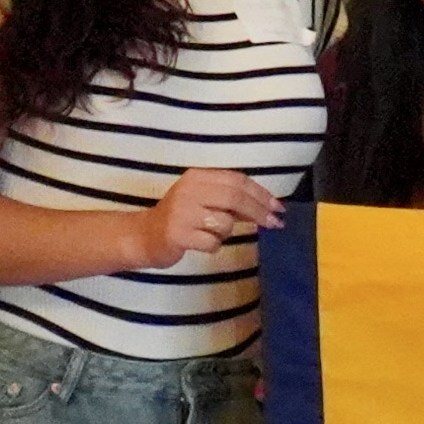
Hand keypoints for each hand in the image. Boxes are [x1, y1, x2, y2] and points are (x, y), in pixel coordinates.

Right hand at [136, 166, 280, 267]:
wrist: (145, 236)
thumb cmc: (181, 218)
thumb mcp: (205, 201)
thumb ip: (232, 202)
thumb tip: (267, 208)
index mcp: (198, 177)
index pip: (237, 180)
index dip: (261, 194)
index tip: (278, 207)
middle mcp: (189, 190)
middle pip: (235, 198)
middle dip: (259, 212)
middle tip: (275, 224)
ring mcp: (182, 212)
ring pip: (225, 222)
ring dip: (227, 232)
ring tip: (212, 234)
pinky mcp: (178, 234)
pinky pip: (212, 242)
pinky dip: (214, 246)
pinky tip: (202, 244)